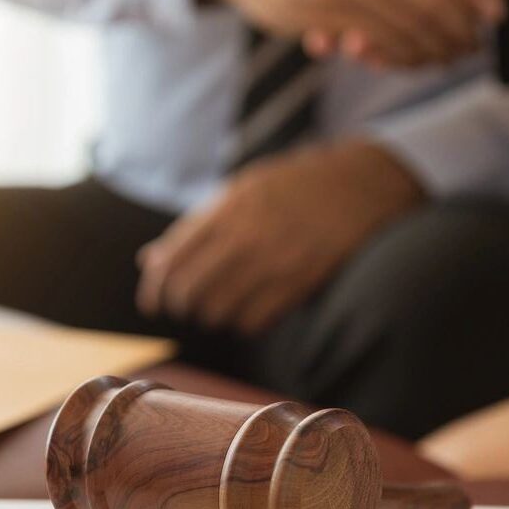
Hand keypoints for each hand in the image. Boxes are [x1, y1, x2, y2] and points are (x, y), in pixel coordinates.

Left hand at [135, 142, 423, 333]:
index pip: (173, 260)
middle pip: (190, 291)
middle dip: (181, 306)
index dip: (155, 289)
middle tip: (187, 307)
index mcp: (228, 207)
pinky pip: (254, 322)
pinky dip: (244, 323)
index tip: (154, 303)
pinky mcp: (301, 283)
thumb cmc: (295, 185)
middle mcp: (247, 235)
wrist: (359, 185)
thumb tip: (149, 259)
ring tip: (219, 308)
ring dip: (212, 316)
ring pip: (219, 312)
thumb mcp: (242, 189)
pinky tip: (249, 311)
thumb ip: (196, 224)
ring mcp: (275, 261)